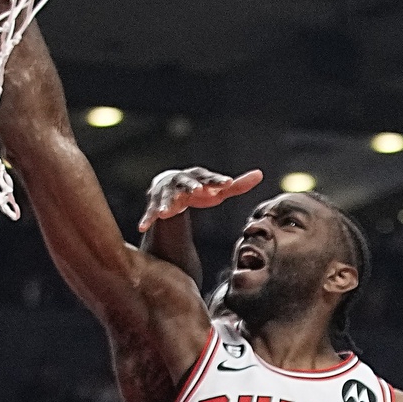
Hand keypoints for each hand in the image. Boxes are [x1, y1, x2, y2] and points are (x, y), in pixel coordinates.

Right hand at [138, 167, 262, 231]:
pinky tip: (142, 227)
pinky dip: (147, 219)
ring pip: (165, 196)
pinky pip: (150, 211)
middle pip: (186, 182)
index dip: (218, 181)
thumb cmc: (199, 189)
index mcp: (198, 177)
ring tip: (165, 212)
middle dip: (191, 186)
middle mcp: (182, 181)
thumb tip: (260, 174)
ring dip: (164, 203)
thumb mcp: (217, 188)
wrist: (170, 184)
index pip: (210, 178)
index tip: (228, 184)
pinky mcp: (156, 203)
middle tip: (197, 190)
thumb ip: (238, 185)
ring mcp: (167, 191)